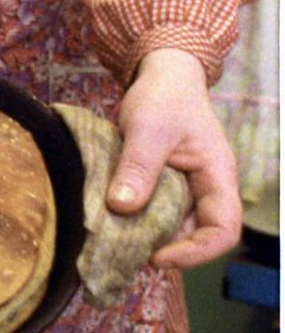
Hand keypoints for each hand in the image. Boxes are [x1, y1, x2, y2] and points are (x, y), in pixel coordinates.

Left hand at [108, 48, 241, 267]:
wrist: (161, 75)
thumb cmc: (164, 97)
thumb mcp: (148, 128)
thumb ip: (138, 166)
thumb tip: (122, 207)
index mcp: (217, 177)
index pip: (223, 230)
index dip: (195, 252)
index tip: (157, 257)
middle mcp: (205, 189)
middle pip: (196, 236)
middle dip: (164, 249)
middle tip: (124, 253)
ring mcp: (185, 189)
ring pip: (172, 228)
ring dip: (146, 237)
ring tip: (113, 242)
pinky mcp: (163, 187)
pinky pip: (154, 213)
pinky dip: (134, 222)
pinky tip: (110, 223)